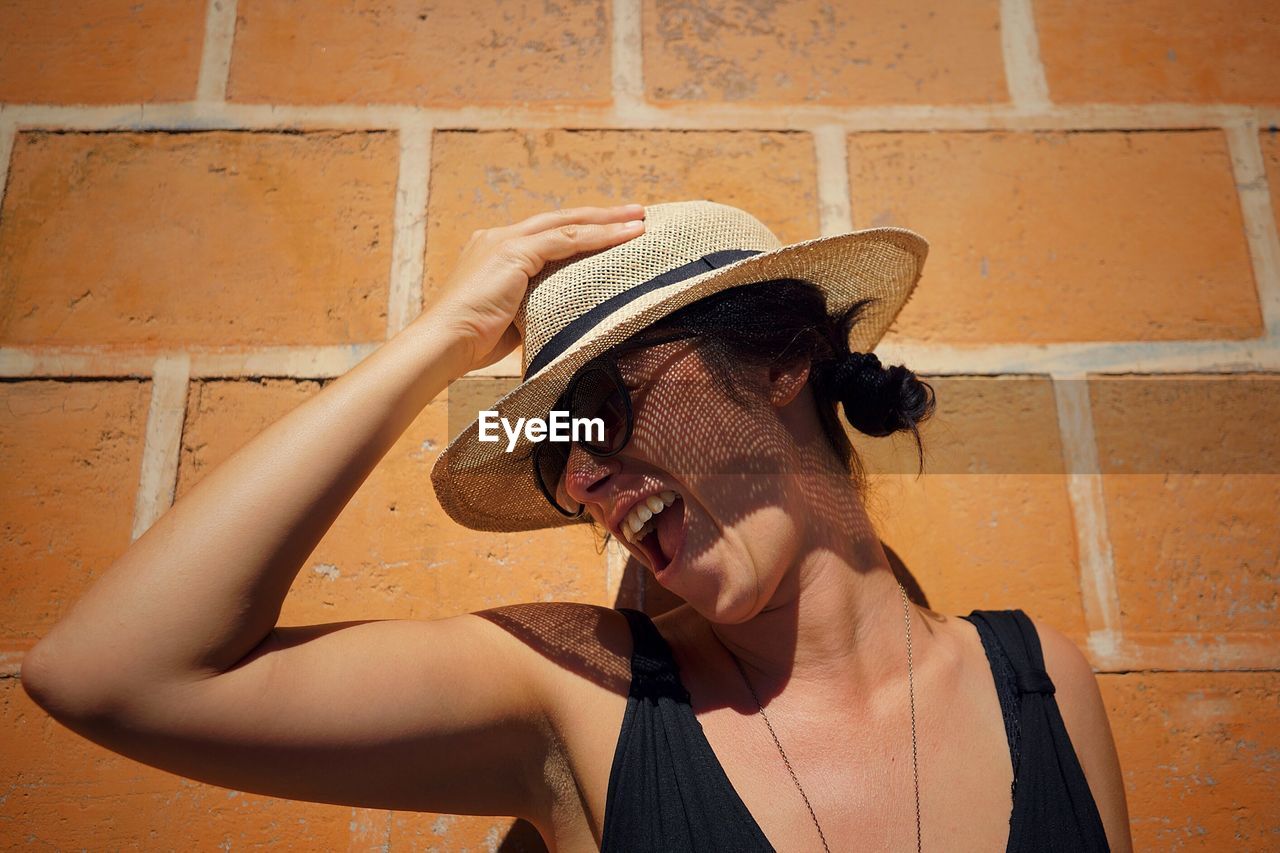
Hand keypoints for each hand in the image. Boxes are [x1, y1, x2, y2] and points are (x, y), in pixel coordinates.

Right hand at [430, 204, 647, 373]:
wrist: (445, 343)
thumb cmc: (472, 343)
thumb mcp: (510, 318)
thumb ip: (534, 306)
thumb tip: (565, 316)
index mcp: (495, 251)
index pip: (545, 235)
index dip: (579, 231)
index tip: (609, 232)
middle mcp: (498, 238)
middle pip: (560, 220)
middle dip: (600, 216)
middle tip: (635, 213)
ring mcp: (505, 242)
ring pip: (567, 225)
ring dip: (607, 221)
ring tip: (639, 220)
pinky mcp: (513, 252)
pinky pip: (566, 239)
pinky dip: (598, 236)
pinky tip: (625, 236)